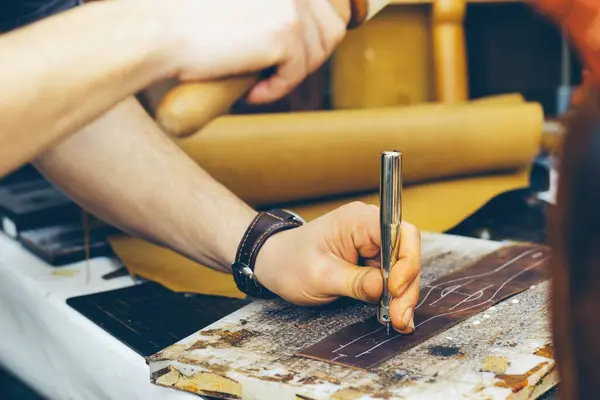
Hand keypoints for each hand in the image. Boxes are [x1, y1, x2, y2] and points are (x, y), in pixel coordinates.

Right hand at [148, 0, 347, 103]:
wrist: (158, 29)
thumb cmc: (187, 18)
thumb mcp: (243, 2)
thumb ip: (273, 5)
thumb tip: (314, 27)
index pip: (329, 2)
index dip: (317, 32)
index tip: (295, 53)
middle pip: (333, 27)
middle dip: (311, 56)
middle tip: (279, 72)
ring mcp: (292, 3)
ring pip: (320, 52)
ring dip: (294, 73)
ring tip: (263, 80)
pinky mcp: (285, 32)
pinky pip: (298, 73)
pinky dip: (276, 89)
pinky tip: (252, 92)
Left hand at [254, 202, 421, 333]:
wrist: (274, 263)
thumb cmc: (290, 262)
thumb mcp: (320, 276)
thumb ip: (355, 282)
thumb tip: (385, 289)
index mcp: (357, 220)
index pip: (400, 232)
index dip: (406, 261)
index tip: (395, 289)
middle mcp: (369, 227)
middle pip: (406, 254)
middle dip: (406, 287)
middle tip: (400, 317)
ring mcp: (371, 244)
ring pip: (402, 269)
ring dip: (402, 296)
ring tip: (398, 320)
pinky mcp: (371, 260)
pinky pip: (391, 277)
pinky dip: (394, 297)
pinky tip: (394, 314)